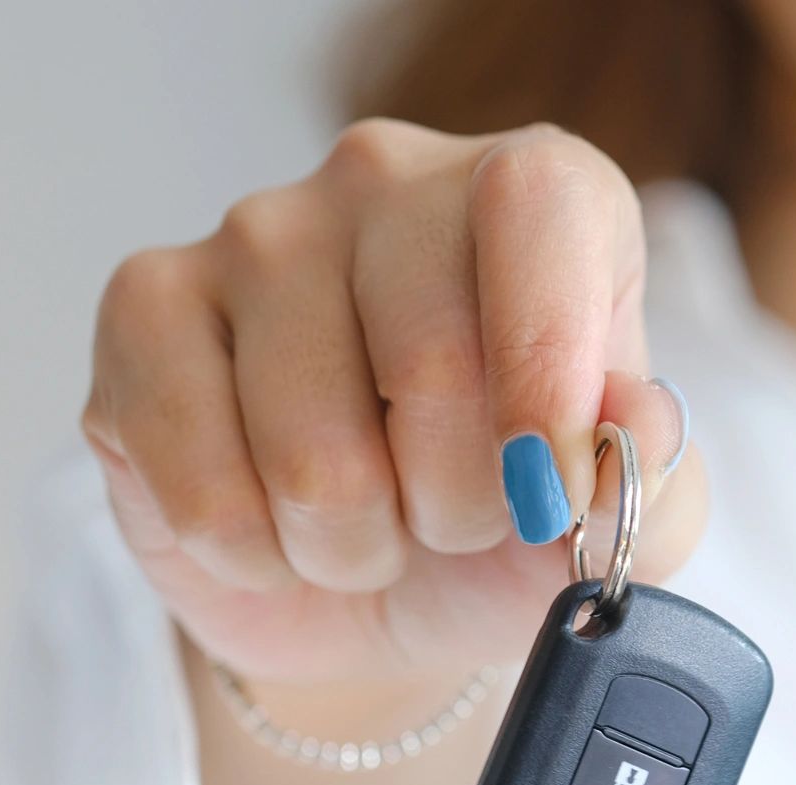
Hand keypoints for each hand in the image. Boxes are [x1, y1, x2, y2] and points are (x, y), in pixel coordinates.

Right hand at [83, 120, 706, 686]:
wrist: (380, 594)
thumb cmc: (511, 528)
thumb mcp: (617, 522)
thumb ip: (652, 478)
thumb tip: (640, 422)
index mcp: (536, 195)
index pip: (540, 213)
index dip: (546, 370)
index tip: (548, 491)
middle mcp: (389, 180)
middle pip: (428, 361)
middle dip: (460, 504)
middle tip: (458, 518)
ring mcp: (253, 233)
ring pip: (314, 453)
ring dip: (359, 543)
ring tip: (373, 525)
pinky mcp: (143, 310)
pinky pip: (206, 488)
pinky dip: (262, 554)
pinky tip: (280, 526)